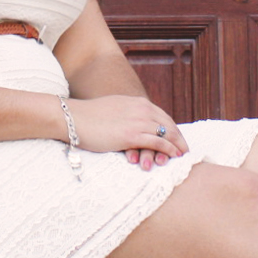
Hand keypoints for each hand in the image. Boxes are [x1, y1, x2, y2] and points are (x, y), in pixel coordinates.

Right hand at [64, 95, 188, 170]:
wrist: (72, 118)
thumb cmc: (87, 117)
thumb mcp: (112, 109)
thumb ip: (125, 114)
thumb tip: (129, 123)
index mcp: (136, 102)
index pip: (161, 115)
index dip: (171, 127)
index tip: (177, 137)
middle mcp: (141, 109)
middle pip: (168, 123)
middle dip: (178, 136)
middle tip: (185, 148)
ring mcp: (137, 121)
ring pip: (166, 133)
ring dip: (177, 144)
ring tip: (182, 154)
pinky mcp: (131, 135)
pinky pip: (158, 142)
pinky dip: (169, 149)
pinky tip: (174, 155)